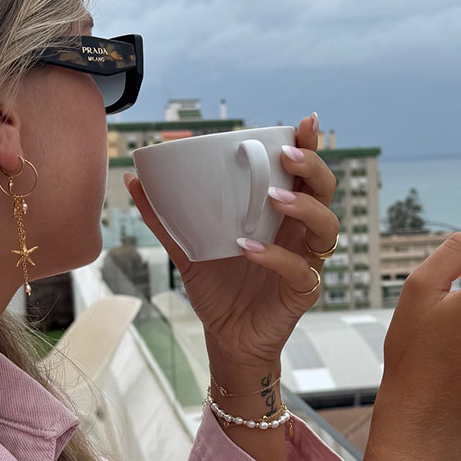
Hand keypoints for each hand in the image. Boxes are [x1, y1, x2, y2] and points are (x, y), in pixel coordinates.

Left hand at [125, 114, 338, 376]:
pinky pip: (300, 270)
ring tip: (273, 197)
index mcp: (280, 215)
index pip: (302, 174)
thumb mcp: (187, 248)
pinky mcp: (302, 291)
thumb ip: (165, 216)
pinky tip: (249, 248)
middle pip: (325, 191)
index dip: (309, 146)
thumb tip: (134, 179)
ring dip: (304, 206)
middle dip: (312, 167)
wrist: (225, 339)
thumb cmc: (218, 289)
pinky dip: (276, 256)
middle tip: (286, 155)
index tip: (304, 121)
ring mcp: (306, 261)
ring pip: (327, 226)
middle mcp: (299, 233)